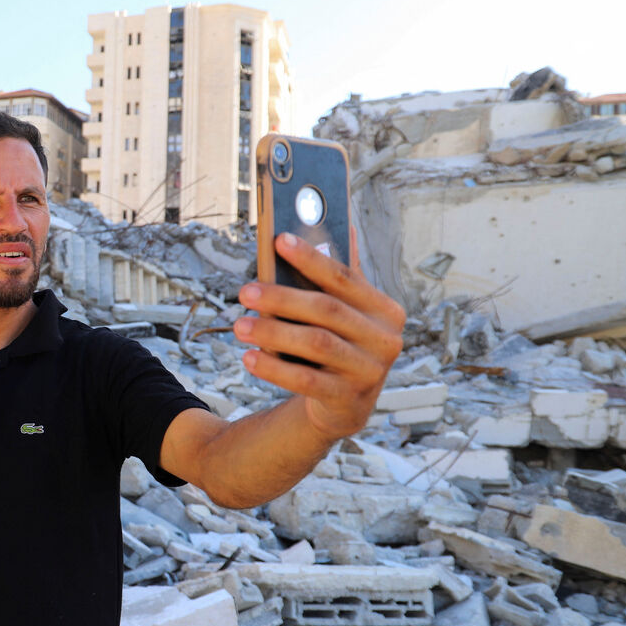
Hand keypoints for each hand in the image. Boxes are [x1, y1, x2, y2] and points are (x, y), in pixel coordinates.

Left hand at [233, 232, 404, 440]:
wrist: (344, 404)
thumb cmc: (339, 344)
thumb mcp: (345, 313)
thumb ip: (340, 275)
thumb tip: (341, 221)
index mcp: (384, 310)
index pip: (345, 277)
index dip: (310, 258)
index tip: (278, 240)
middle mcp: (384, 340)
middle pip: (327, 310)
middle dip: (282, 298)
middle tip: (245, 292)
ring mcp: (370, 372)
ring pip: (316, 344)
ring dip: (273, 333)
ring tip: (240, 326)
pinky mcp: (348, 401)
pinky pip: (306, 382)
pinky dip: (274, 369)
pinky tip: (248, 358)